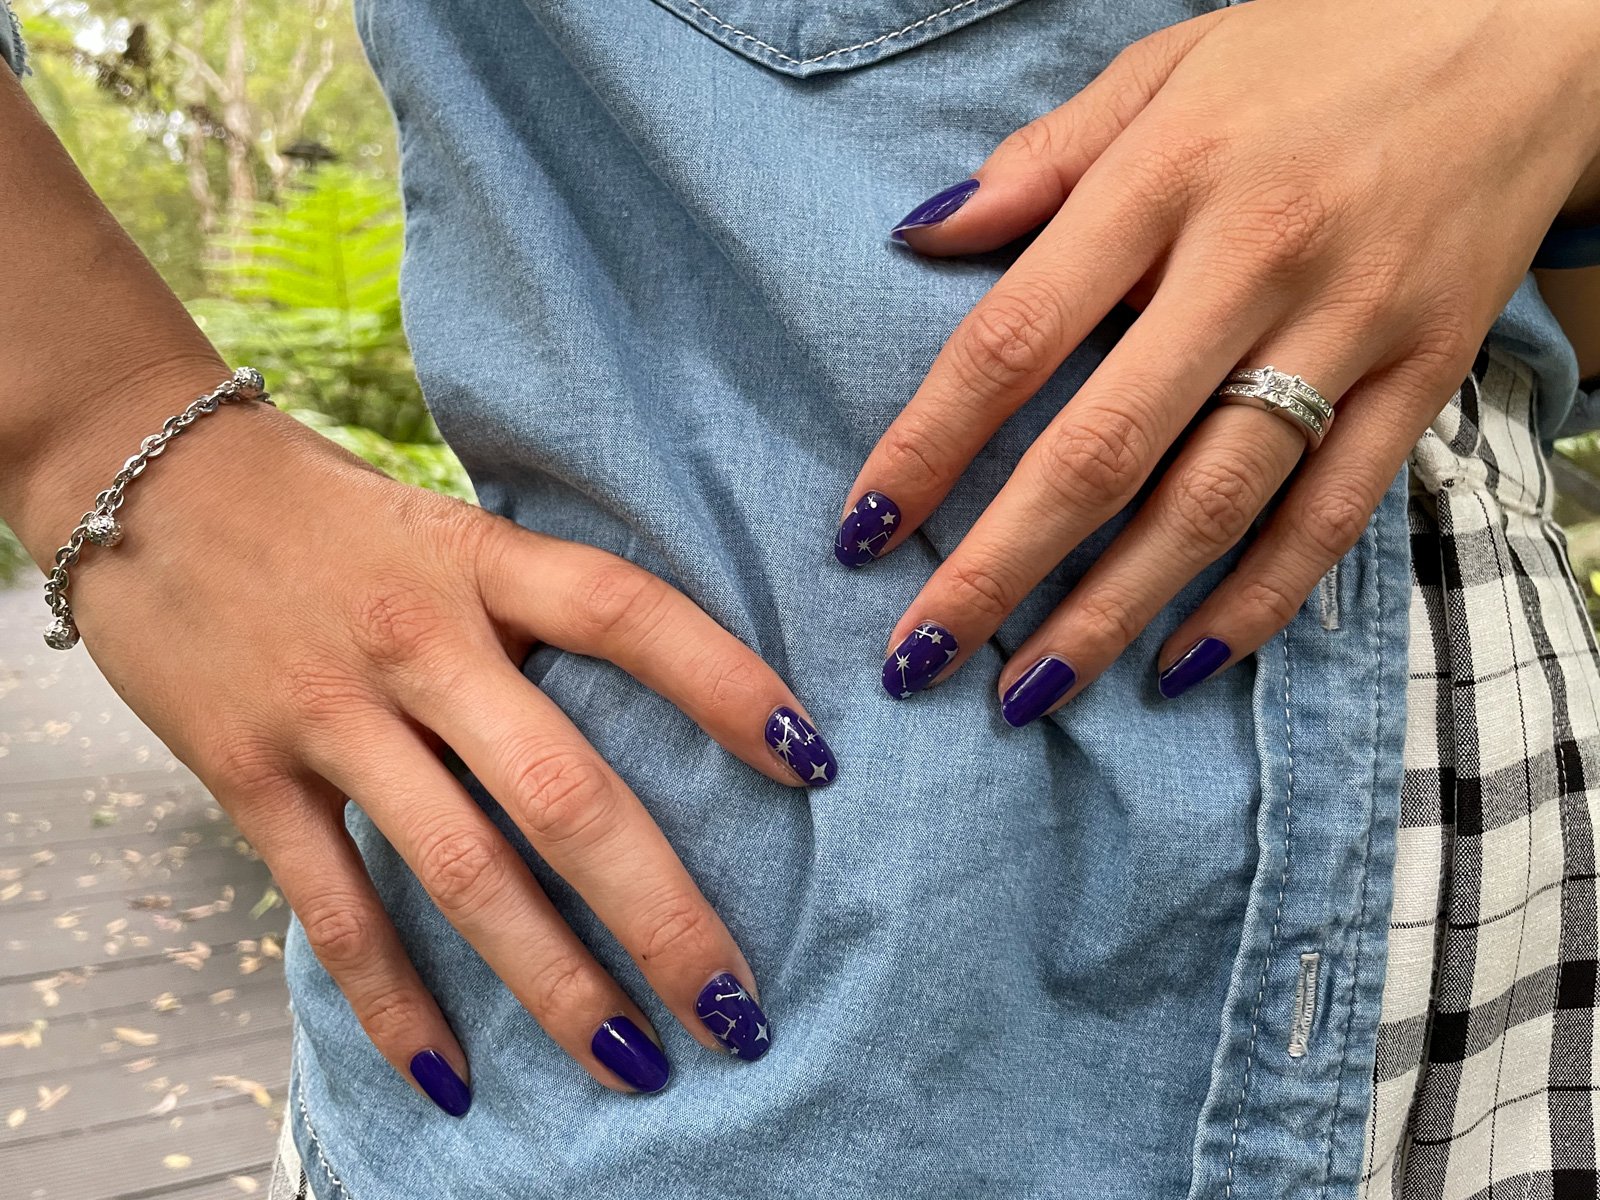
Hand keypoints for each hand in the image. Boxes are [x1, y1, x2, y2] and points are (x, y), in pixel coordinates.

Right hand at [23, 400, 831, 1107]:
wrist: (149, 482)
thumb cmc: (332, 515)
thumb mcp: (451, 529)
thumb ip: (539, 604)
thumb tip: (667, 690)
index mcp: (484, 565)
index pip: (631, 617)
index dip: (729, 687)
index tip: (816, 765)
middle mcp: (420, 643)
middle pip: (566, 792)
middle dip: (662, 914)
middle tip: (739, 1010)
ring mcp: (331, 716)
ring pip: (463, 873)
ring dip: (556, 983)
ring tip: (634, 1064)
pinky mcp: (248, 777)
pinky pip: (335, 910)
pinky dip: (394, 1004)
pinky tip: (451, 1079)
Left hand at [840, 0, 1599, 720]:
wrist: (1533, 32)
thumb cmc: (1320, 47)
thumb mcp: (1165, 67)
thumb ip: (1042, 160)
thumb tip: (921, 235)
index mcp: (1166, 179)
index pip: (1012, 339)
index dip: (926, 450)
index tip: (862, 536)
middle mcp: (1253, 263)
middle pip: (1101, 451)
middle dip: (998, 572)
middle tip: (920, 658)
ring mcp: (1349, 330)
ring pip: (1212, 507)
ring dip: (1110, 616)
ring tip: (1029, 695)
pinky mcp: (1425, 379)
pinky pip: (1333, 518)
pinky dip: (1258, 604)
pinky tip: (1183, 665)